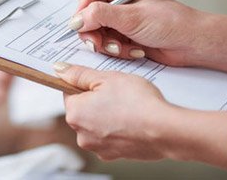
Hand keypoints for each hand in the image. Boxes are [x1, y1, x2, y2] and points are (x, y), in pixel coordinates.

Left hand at [55, 63, 174, 160]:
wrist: (165, 130)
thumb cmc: (138, 103)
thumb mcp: (107, 78)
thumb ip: (80, 74)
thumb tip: (60, 70)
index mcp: (75, 113)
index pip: (68, 92)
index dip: (85, 83)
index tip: (99, 81)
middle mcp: (81, 134)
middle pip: (83, 109)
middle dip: (96, 99)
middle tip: (117, 91)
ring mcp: (98, 147)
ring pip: (97, 123)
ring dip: (107, 114)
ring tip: (127, 106)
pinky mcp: (114, 155)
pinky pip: (110, 136)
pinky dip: (118, 128)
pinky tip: (132, 119)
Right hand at [71, 0, 206, 65]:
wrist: (191, 43)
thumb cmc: (171, 23)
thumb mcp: (132, 17)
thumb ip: (100, 16)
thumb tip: (76, 20)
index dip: (82, 3)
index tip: (87, 20)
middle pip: (83, 11)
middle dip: (92, 30)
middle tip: (100, 42)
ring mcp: (116, 15)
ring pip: (91, 29)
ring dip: (105, 43)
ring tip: (122, 47)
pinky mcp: (120, 33)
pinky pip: (103, 42)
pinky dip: (115, 49)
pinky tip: (132, 50)